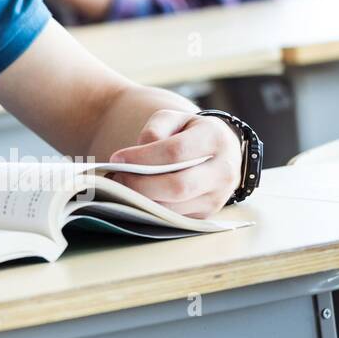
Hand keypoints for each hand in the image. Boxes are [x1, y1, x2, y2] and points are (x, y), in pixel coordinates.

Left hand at [105, 109, 242, 217]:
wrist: (221, 151)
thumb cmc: (189, 132)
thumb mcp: (173, 119)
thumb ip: (154, 130)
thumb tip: (138, 156)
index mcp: (214, 138)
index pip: (176, 152)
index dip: (143, 157)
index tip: (116, 158)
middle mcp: (223, 170)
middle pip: (178, 186)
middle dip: (140, 184)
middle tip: (115, 178)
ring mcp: (218, 196)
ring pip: (175, 207)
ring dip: (143, 200)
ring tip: (121, 188)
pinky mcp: (208, 214)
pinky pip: (174, 218)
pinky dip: (152, 210)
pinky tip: (137, 198)